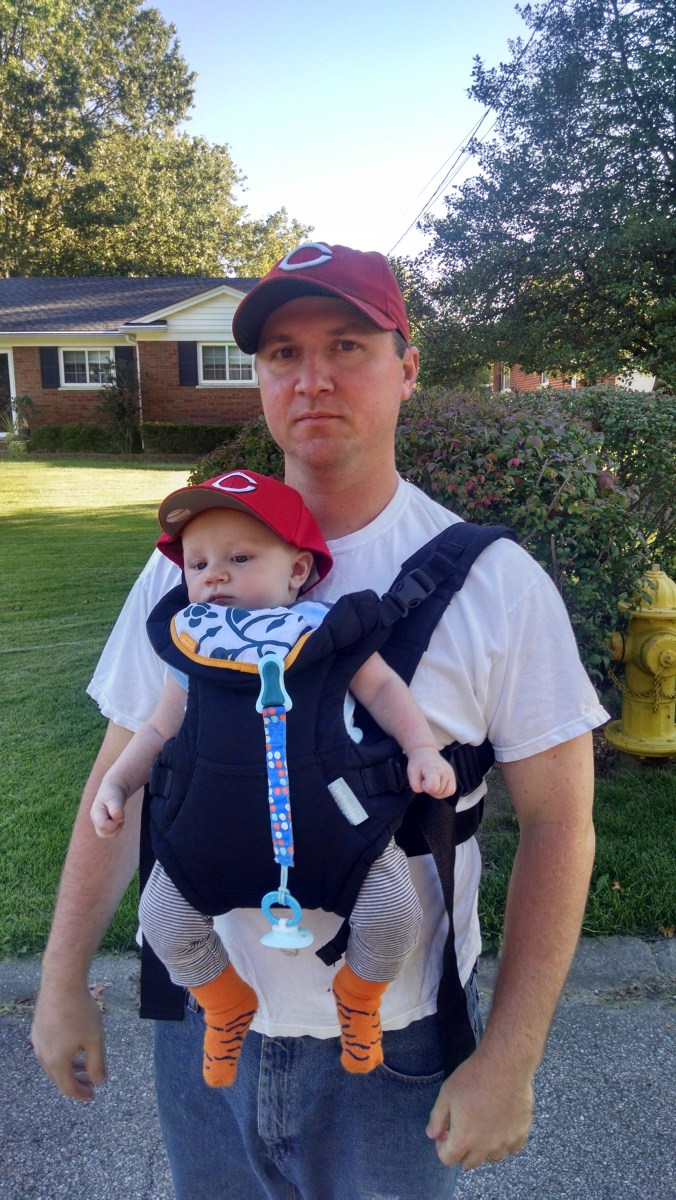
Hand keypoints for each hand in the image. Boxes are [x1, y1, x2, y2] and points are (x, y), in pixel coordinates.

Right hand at [31, 980, 106, 1100]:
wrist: (61, 983)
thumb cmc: (80, 1012)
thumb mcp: (95, 1039)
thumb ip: (97, 1064)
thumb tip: (99, 1082)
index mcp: (57, 1062)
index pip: (68, 1088)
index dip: (81, 1094)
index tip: (93, 1095)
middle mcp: (43, 1055)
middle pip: (59, 1078)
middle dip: (76, 1082)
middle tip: (92, 1081)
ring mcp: (38, 1042)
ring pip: (53, 1064)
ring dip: (69, 1068)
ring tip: (84, 1063)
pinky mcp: (37, 1029)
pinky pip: (49, 1050)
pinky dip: (62, 1055)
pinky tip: (73, 1045)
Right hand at [90, 783, 125, 837]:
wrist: (113, 790)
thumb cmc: (113, 793)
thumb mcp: (114, 797)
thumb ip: (116, 807)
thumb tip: (118, 817)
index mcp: (95, 814)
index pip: (102, 826)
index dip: (113, 822)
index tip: (118, 813)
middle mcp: (95, 821)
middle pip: (104, 834)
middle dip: (115, 827)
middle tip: (119, 815)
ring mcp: (99, 825)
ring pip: (109, 836)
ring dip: (118, 828)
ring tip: (119, 817)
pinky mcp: (105, 827)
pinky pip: (112, 834)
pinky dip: (118, 828)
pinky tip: (119, 819)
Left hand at [406, 747, 455, 797]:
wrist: (425, 753)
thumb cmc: (418, 763)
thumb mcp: (411, 773)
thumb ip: (416, 786)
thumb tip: (425, 790)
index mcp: (434, 770)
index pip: (433, 788)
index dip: (425, 788)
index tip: (422, 780)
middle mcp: (445, 772)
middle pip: (438, 792)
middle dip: (430, 789)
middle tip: (426, 779)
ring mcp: (451, 774)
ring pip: (446, 793)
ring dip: (437, 792)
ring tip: (432, 782)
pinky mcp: (453, 776)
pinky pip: (451, 791)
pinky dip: (444, 791)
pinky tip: (438, 784)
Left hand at [426, 1046, 532, 1168]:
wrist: (504, 1065)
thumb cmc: (473, 1078)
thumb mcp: (446, 1094)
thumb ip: (436, 1118)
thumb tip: (432, 1135)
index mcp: (464, 1139)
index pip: (448, 1159)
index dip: (442, 1147)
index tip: (444, 1133)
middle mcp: (485, 1147)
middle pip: (469, 1163)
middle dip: (461, 1151)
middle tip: (462, 1130)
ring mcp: (505, 1142)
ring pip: (491, 1158)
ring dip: (484, 1149)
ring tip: (482, 1128)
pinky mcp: (521, 1133)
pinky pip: (512, 1149)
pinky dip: (505, 1143)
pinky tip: (500, 1127)